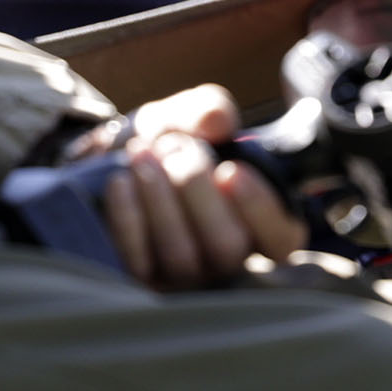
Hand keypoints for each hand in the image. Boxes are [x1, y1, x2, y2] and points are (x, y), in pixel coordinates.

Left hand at [93, 84, 304, 289]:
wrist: (110, 160)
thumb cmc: (167, 142)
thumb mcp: (190, 116)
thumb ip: (210, 110)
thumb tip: (217, 121)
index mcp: (256, 221)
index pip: (281, 238)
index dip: (260, 208)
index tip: (230, 170)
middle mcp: (225, 258)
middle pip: (228, 247)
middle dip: (196, 190)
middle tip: (174, 147)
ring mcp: (183, 277)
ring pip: (183, 255)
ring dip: (160, 198)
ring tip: (141, 155)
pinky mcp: (141, 281)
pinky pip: (139, 262)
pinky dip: (129, 217)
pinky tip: (121, 182)